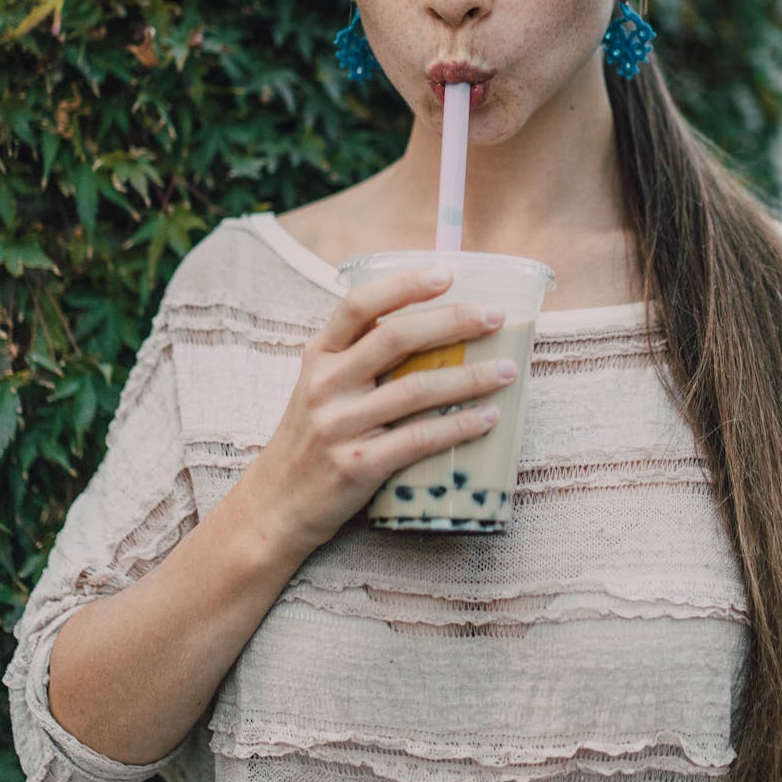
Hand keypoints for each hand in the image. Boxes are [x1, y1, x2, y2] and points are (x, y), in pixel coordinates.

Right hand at [238, 267, 517, 556]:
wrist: (274, 507)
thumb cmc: (311, 441)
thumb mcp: (320, 389)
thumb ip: (358, 360)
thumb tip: (433, 332)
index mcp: (319, 356)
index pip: (359, 305)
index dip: (404, 285)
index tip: (446, 273)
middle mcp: (326, 384)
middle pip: (396, 338)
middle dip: (452, 321)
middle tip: (495, 317)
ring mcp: (339, 425)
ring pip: (416, 389)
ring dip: (469, 377)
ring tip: (507, 370)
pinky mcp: (357, 465)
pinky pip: (419, 439)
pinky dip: (459, 427)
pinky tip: (488, 418)